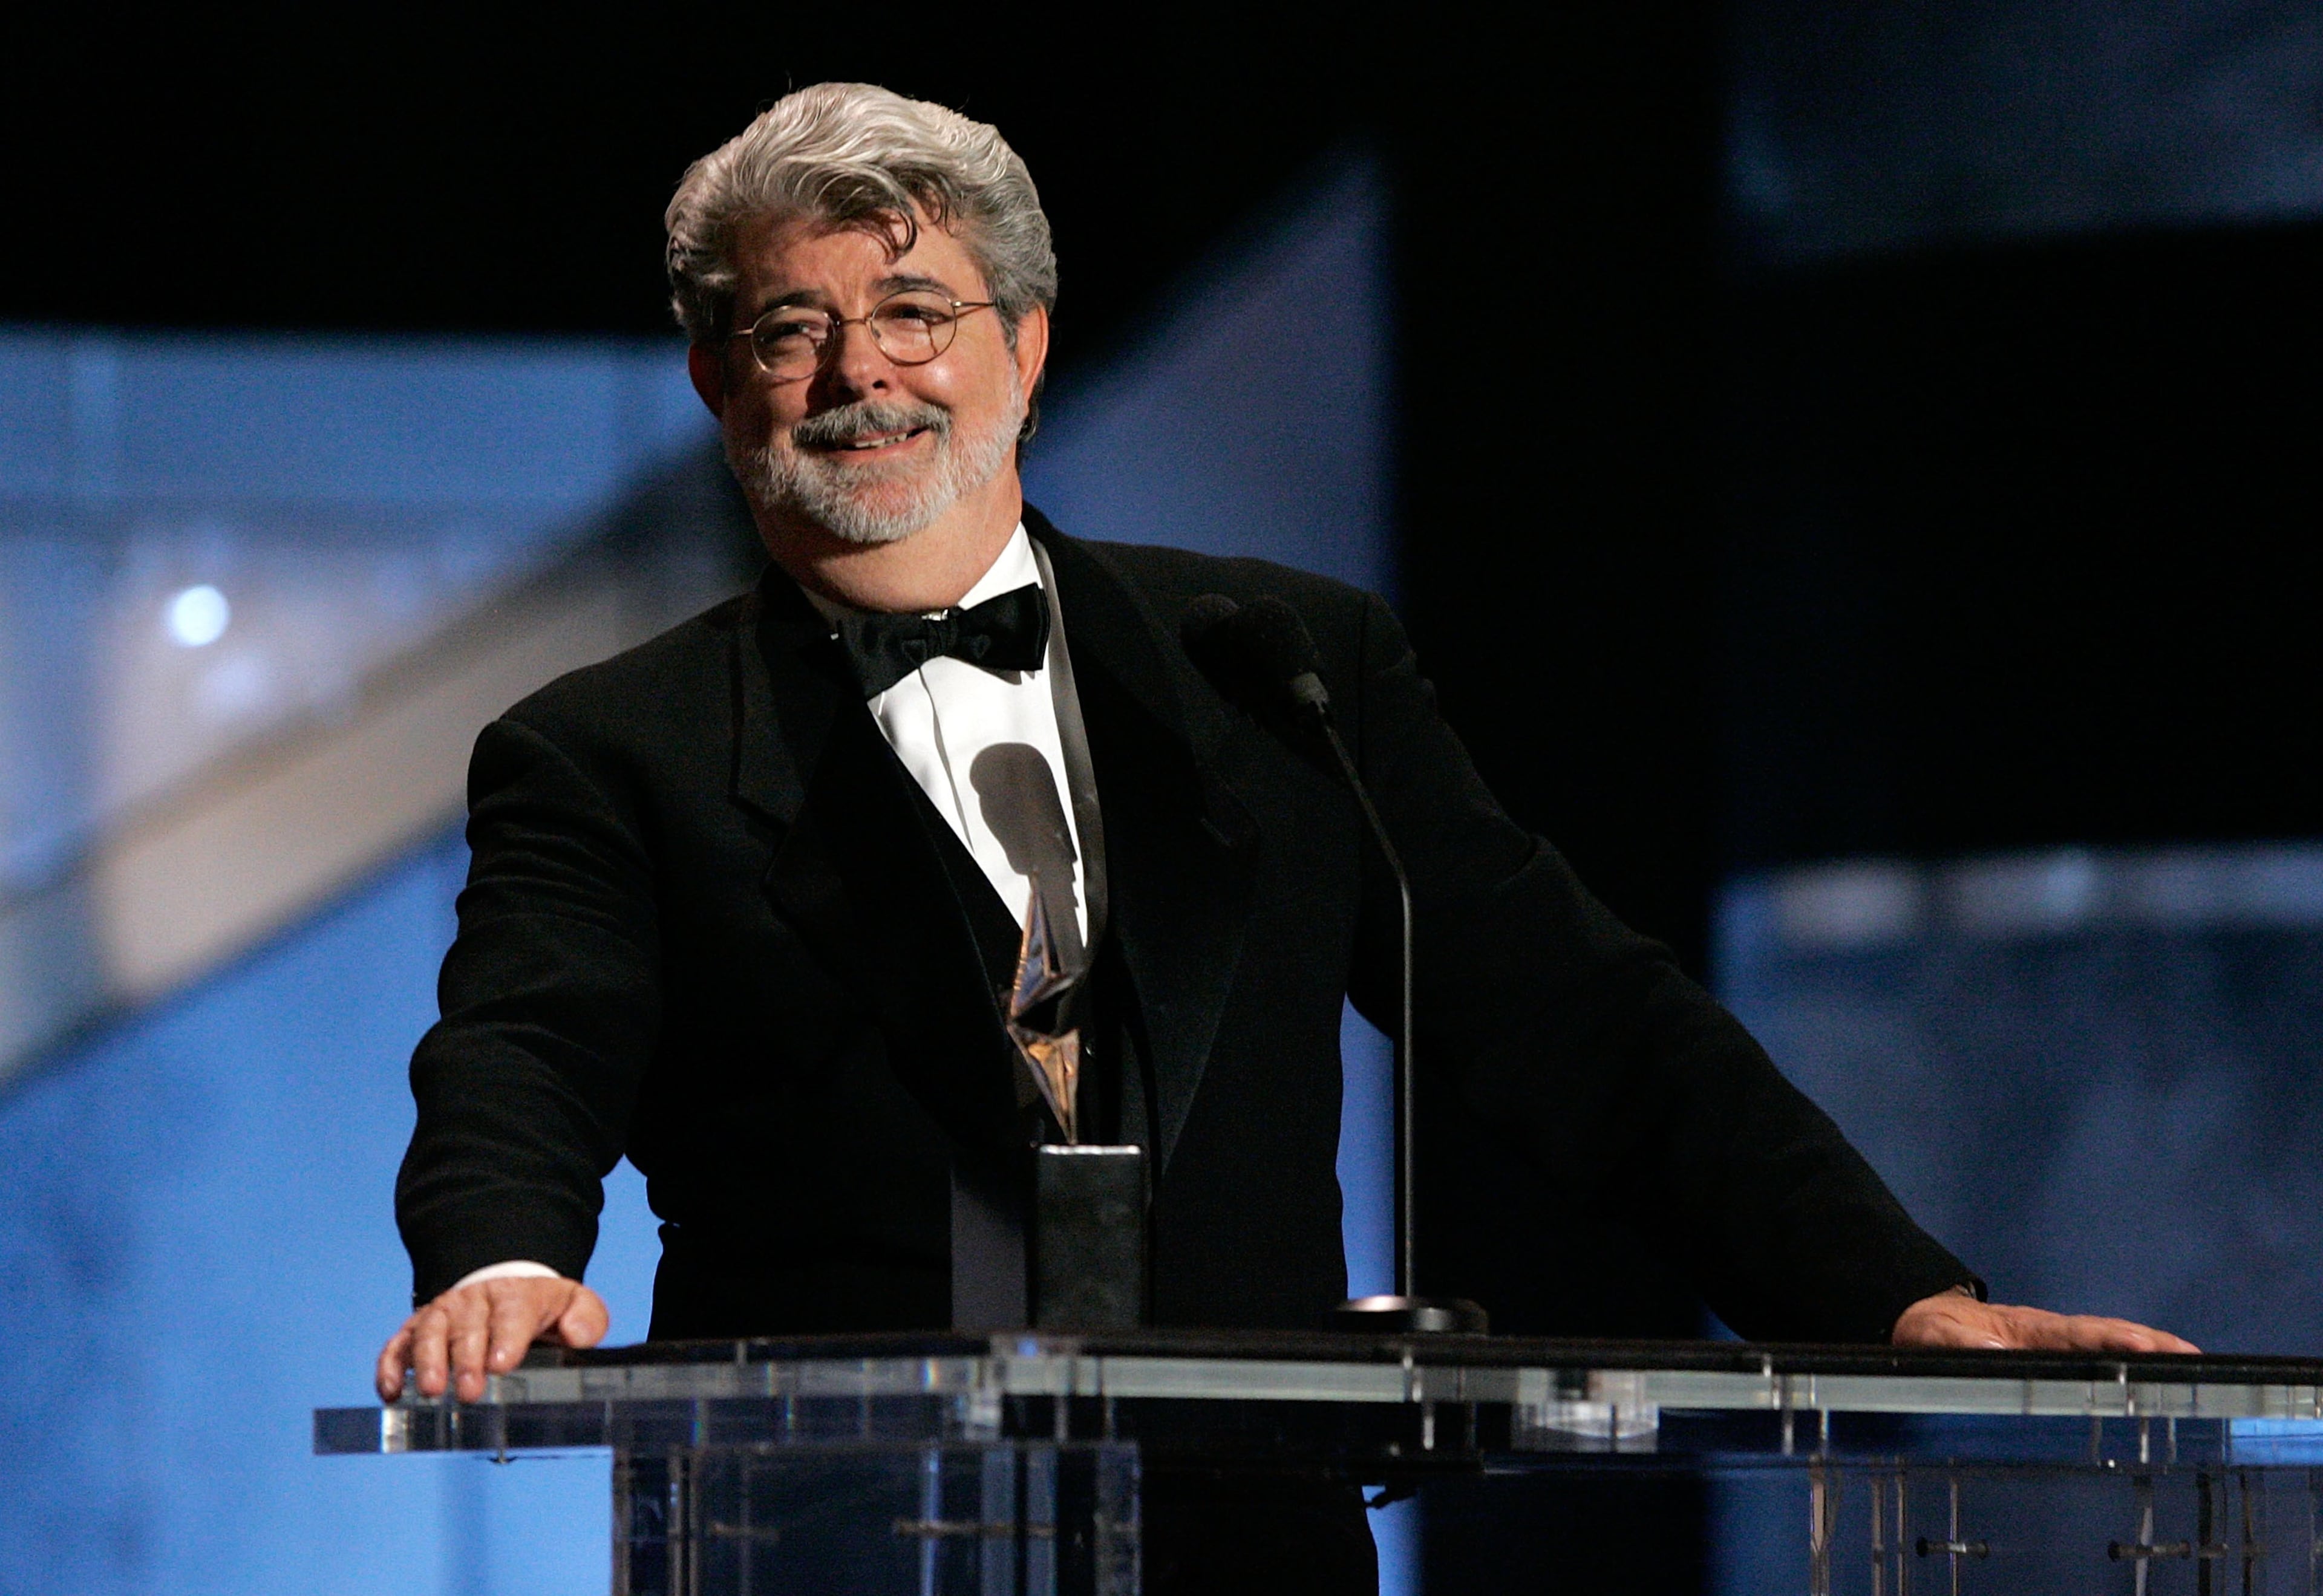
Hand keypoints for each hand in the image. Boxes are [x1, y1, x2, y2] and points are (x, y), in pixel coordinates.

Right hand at [376, 1275, 609, 1402]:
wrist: (507, 1291)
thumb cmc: (540, 1309)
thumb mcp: (574, 1305)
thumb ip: (586, 1319)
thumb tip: (578, 1336)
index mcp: (515, 1295)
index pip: (511, 1312)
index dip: (505, 1337)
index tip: (502, 1364)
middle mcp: (473, 1301)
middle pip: (467, 1326)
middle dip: (466, 1359)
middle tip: (469, 1391)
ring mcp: (442, 1314)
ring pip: (429, 1332)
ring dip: (427, 1361)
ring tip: (431, 1390)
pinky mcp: (416, 1330)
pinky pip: (397, 1344)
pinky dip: (389, 1365)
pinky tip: (390, 1390)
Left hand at [1892, 1287, 2199, 1354]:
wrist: (1924, 1321)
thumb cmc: (1928, 1331)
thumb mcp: (1930, 1338)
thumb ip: (1956, 1345)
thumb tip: (1990, 1352)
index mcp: (2024, 1329)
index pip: (2073, 1333)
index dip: (2106, 1340)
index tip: (2138, 1345)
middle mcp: (2048, 1332)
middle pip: (2106, 1333)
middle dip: (2149, 1344)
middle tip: (2194, 1357)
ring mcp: (2055, 1342)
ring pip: (2110, 1341)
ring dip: (2151, 1351)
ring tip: (2195, 1363)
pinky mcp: (2055, 1354)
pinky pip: (2100, 1354)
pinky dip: (2133, 1359)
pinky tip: (2160, 1375)